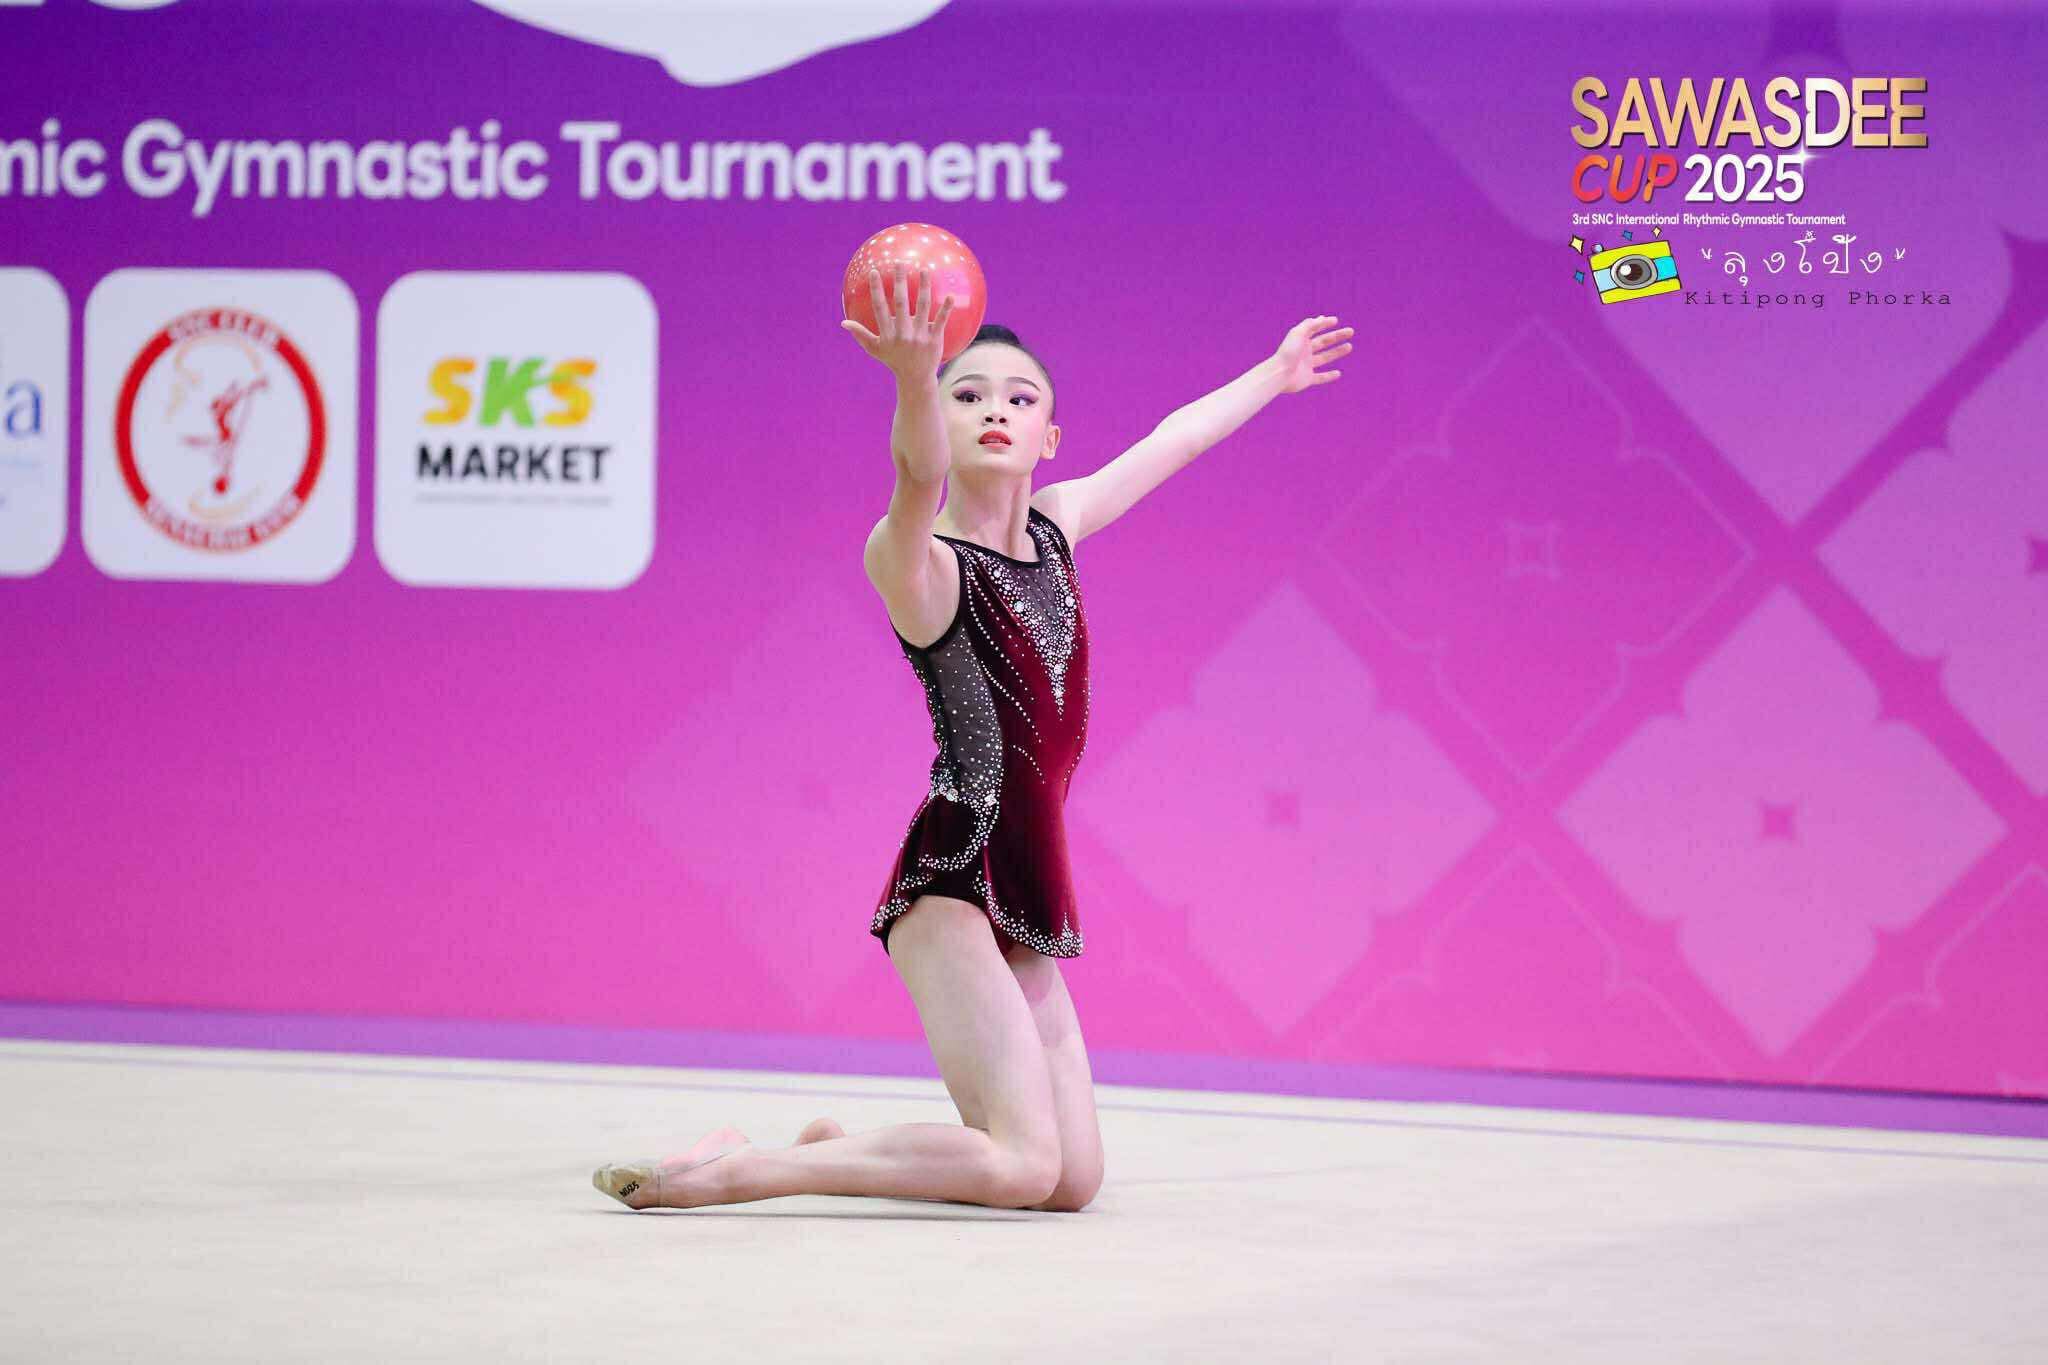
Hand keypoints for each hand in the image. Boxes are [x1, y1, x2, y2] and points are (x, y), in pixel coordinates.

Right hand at [841, 262, 955, 381]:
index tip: (874, 272)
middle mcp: (903, 334)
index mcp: (888, 334)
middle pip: (902, 303)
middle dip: (900, 282)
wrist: (915, 377)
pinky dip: (946, 309)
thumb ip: (860, 334)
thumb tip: (843, 323)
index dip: (876, 290)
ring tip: (924, 270)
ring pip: (923, 307)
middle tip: (900, 263)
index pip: (880, 308)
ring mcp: (920, 336)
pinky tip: (950, 295)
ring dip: (924, 287)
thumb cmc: (893, 360)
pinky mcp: (934, 339)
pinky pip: (941, 321)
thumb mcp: (874, 349)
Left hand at [1272, 315, 1350, 393]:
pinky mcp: (1307, 379)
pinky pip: (1320, 378)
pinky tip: (1338, 373)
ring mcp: (1306, 366)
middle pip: (1323, 342)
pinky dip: (1329, 376)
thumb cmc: (1288, 352)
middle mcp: (1304, 352)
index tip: (1335, 320)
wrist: (1279, 374)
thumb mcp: (1298, 333)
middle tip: (1350, 331)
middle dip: (1337, 336)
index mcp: (1300, 340)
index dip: (1324, 324)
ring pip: (1324, 358)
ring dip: (1337, 352)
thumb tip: (1322, 318)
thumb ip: (1310, 324)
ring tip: (1349, 346)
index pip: (1314, 329)